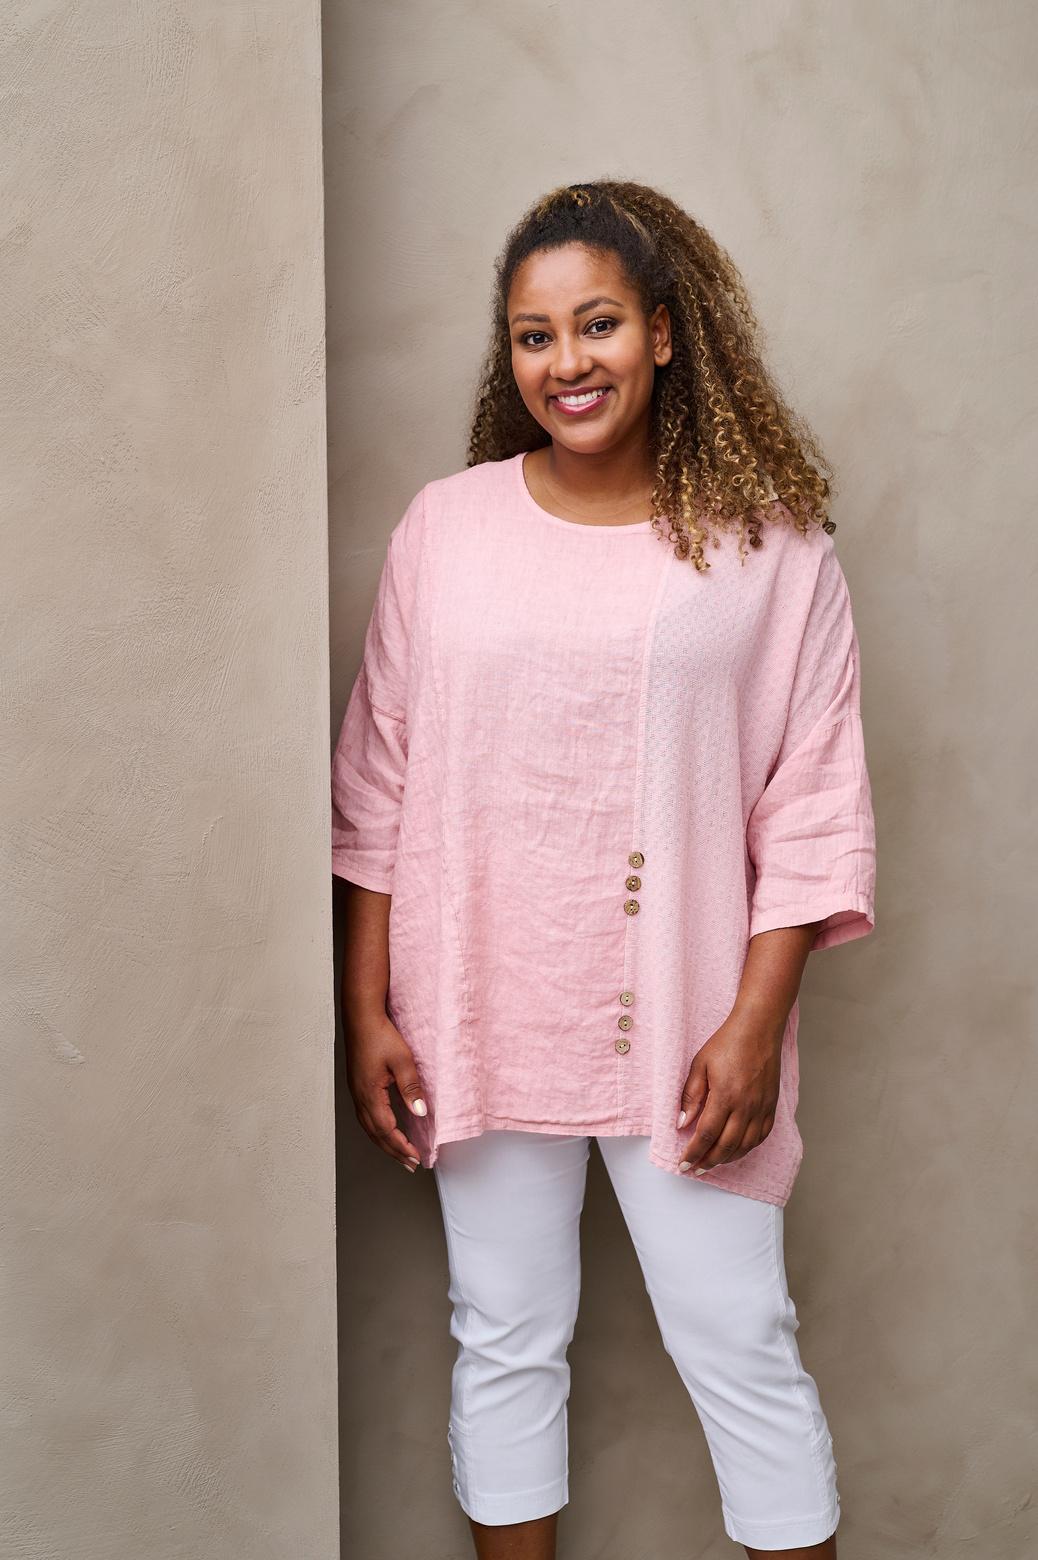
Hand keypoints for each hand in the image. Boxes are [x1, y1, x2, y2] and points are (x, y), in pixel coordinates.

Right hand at [344, 1007, 427, 1172]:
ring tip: (399, 1154)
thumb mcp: (402, 1060)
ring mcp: (356, 1092)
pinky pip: (366, 1117)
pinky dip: (377, 1130)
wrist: (361, 1017)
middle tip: (410, 1164)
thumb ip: (411, 1087)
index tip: (416, 1157)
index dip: (401, 1146)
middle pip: (376, 1134)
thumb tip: (419, 1113)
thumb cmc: (380, 1034)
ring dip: (384, 1143)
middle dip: (393, 1152)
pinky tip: (385, 1130)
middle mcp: (359, 1097)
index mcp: (369, 1094)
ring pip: (369, 1127)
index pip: (386, 1130)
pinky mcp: (357, 1086)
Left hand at [675, 1008, 784, 1174]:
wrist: (758, 1029)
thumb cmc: (726, 1043)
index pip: (706, 1135)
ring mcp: (761, 1107)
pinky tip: (737, 1150)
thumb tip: (681, 1123)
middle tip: (695, 1169)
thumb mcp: (699, 1064)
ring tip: (713, 1163)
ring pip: (745, 1145)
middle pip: (726, 1146)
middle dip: (708, 1162)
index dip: (693, 1153)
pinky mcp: (771, 1106)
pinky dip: (748, 1148)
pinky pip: (761, 1136)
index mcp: (725, 1096)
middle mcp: (746, 1106)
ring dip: (728, 1159)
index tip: (683, 1164)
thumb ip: (691, 1096)